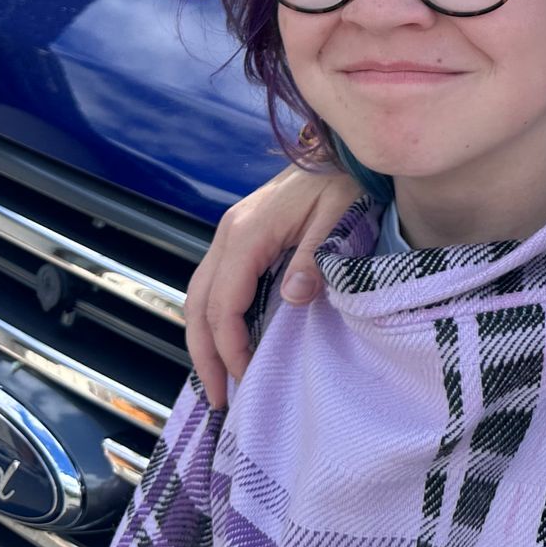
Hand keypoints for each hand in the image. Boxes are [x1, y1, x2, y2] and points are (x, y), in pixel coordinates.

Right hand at [183, 163, 357, 406]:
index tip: (243, 379)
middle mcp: (229, 233)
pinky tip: (228, 341)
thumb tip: (294, 298)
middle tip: (219, 399)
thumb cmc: (347, 181)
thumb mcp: (340, 217)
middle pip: (198, 304)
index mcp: (248, 232)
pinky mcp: (242, 237)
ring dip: (204, 339)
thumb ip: (316, 257)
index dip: (229, 346)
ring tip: (219, 380)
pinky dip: (214, 318)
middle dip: (204, 354)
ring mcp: (231, 233)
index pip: (224, 302)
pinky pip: (216, 284)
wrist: (344, 148)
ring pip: (200, 295)